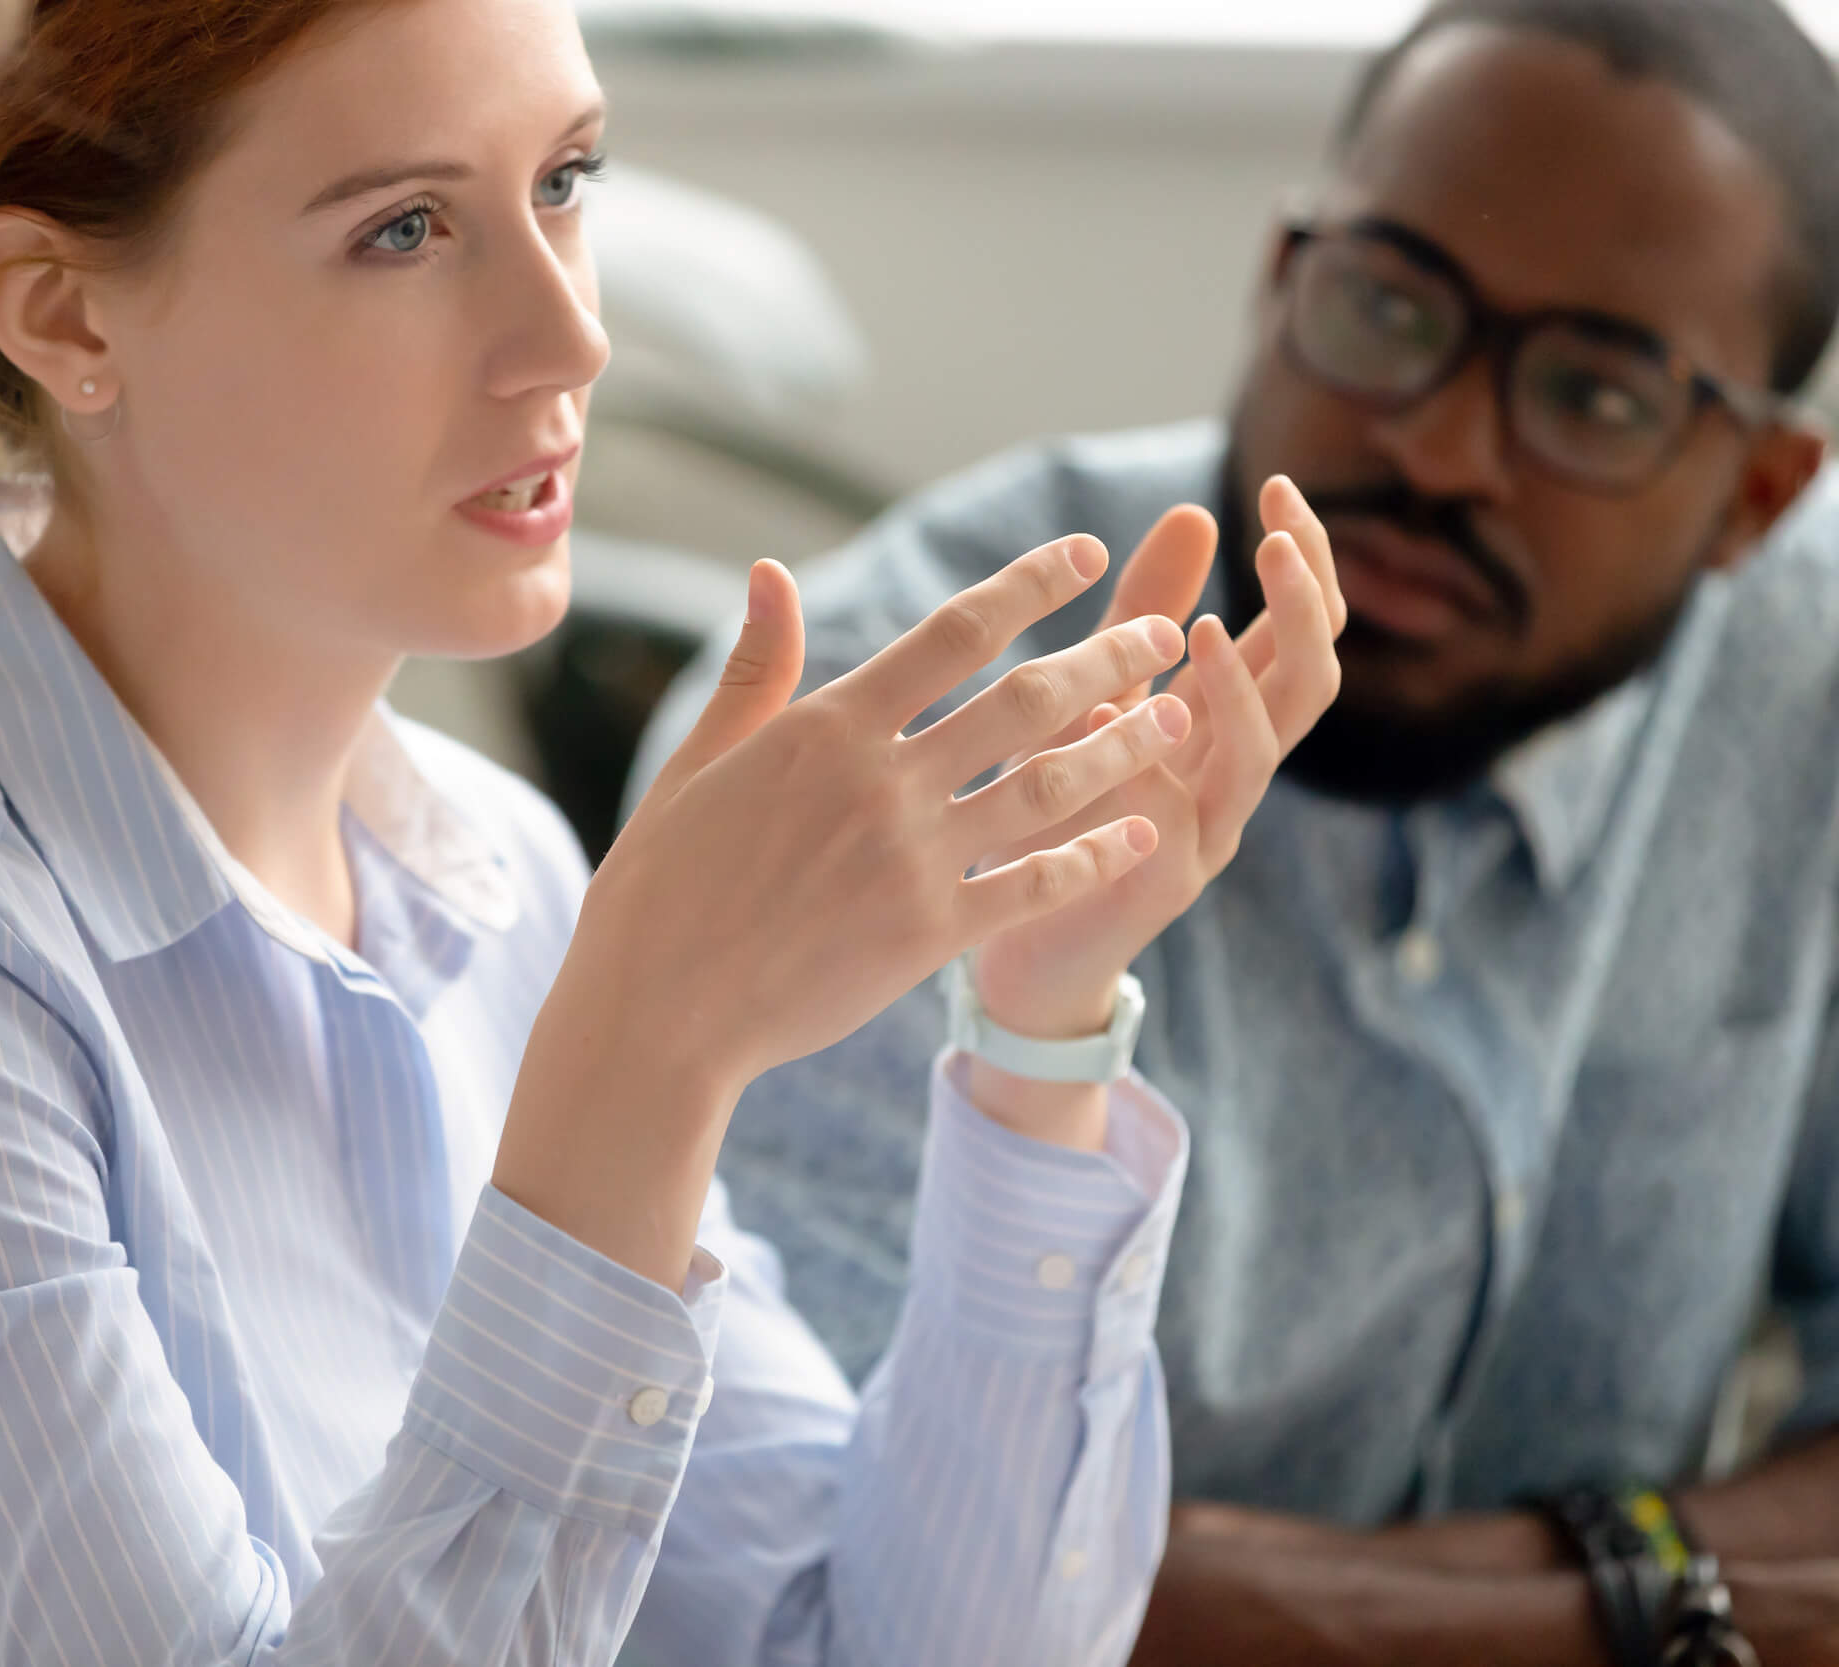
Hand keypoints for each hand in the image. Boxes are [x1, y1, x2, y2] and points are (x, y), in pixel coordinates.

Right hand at [498, 535, 1194, 1282]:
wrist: (658, 1011)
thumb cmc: (664, 884)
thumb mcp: (699, 761)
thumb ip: (757, 668)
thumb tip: (773, 571)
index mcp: (827, 727)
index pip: (954, 631)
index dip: (1031, 583)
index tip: (1088, 555)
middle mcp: (881, 782)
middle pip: (1026, 699)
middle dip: (1108, 658)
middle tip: (1166, 633)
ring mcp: (909, 860)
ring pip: (1048, 787)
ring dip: (1123, 748)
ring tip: (1180, 721)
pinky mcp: (926, 936)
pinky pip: (1032, 886)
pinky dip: (1094, 858)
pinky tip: (1142, 834)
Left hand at [967, 475, 1345, 1040]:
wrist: (1021, 942)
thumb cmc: (1060, 806)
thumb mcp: (1098, 692)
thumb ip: (1143, 613)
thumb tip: (1197, 511)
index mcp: (1228, 717)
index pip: (1301, 631)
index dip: (1307, 561)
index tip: (1280, 487)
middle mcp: (1234, 772)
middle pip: (1312, 685)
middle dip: (1303, 609)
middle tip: (1276, 540)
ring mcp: (1207, 832)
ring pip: (1259, 758)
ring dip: (1238, 688)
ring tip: (1198, 628)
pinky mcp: (1158, 886)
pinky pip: (1171, 828)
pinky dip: (1145, 772)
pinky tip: (1108, 719)